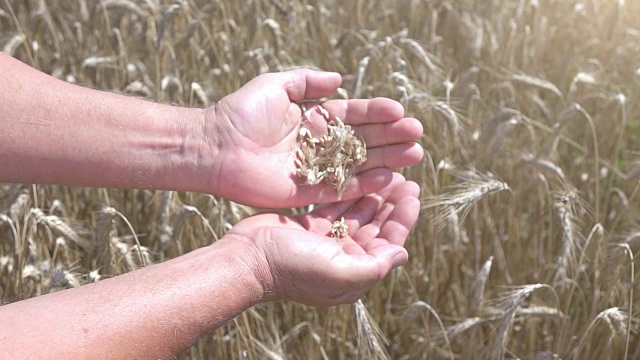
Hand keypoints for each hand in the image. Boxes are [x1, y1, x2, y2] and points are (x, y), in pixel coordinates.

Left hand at [201, 69, 422, 207]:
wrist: (216, 146)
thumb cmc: (242, 113)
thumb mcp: (275, 85)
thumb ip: (308, 82)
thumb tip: (339, 80)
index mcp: (315, 119)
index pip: (354, 116)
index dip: (377, 113)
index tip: (399, 111)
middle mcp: (320, 145)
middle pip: (363, 141)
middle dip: (391, 137)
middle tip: (417, 134)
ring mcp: (317, 170)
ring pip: (360, 165)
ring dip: (387, 160)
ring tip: (414, 154)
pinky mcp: (309, 192)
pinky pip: (342, 188)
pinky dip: (365, 183)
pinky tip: (389, 176)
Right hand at [224, 173, 419, 305]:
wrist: (249, 259)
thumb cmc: (295, 269)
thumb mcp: (341, 273)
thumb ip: (374, 266)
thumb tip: (402, 254)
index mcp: (355, 273)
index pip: (389, 243)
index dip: (403, 219)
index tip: (413, 194)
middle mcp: (344, 258)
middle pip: (377, 227)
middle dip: (392, 205)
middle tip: (406, 179)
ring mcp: (327, 240)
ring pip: (358, 214)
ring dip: (374, 196)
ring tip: (390, 174)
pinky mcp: (311, 225)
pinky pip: (337, 206)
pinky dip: (351, 193)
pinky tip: (363, 176)